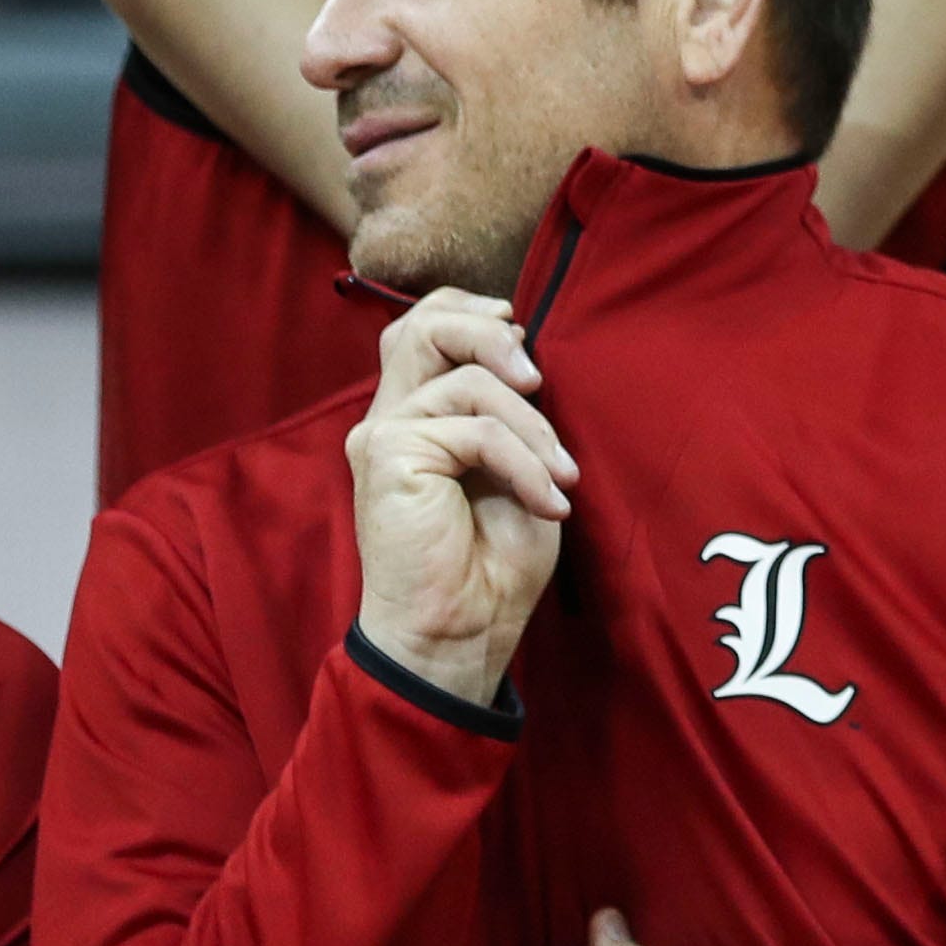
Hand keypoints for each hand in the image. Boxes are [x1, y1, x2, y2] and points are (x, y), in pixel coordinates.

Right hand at [349, 290, 577, 706]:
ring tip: (562, 474)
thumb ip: (509, 411)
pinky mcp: (387, 453)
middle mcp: (392, 416)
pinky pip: (477, 429)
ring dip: (533, 424)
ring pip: (466, 374)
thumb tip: (528, 357)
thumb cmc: (492, 564)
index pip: (426, 325)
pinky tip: (549, 503)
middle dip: (492, 334)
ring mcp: (383, 433)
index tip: (526, 338)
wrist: (461, 633)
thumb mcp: (517, 468)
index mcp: (417, 414)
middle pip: (425, 323)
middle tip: (539, 380)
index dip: (474, 313)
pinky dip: (526, 463)